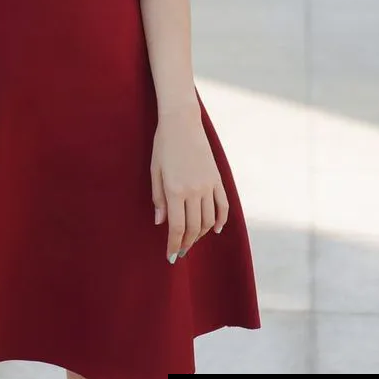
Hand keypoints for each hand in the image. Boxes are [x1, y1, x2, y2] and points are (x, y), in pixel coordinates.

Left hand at [151, 102, 228, 262]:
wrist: (182, 122)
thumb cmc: (163, 145)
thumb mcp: (155, 171)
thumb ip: (158, 198)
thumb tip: (160, 223)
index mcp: (175, 190)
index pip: (177, 227)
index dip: (173, 245)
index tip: (170, 256)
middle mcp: (194, 191)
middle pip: (193, 227)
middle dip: (186, 243)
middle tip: (180, 251)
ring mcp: (208, 185)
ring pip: (208, 220)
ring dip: (201, 234)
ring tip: (192, 240)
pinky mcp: (218, 179)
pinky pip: (223, 206)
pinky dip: (220, 220)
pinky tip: (215, 229)